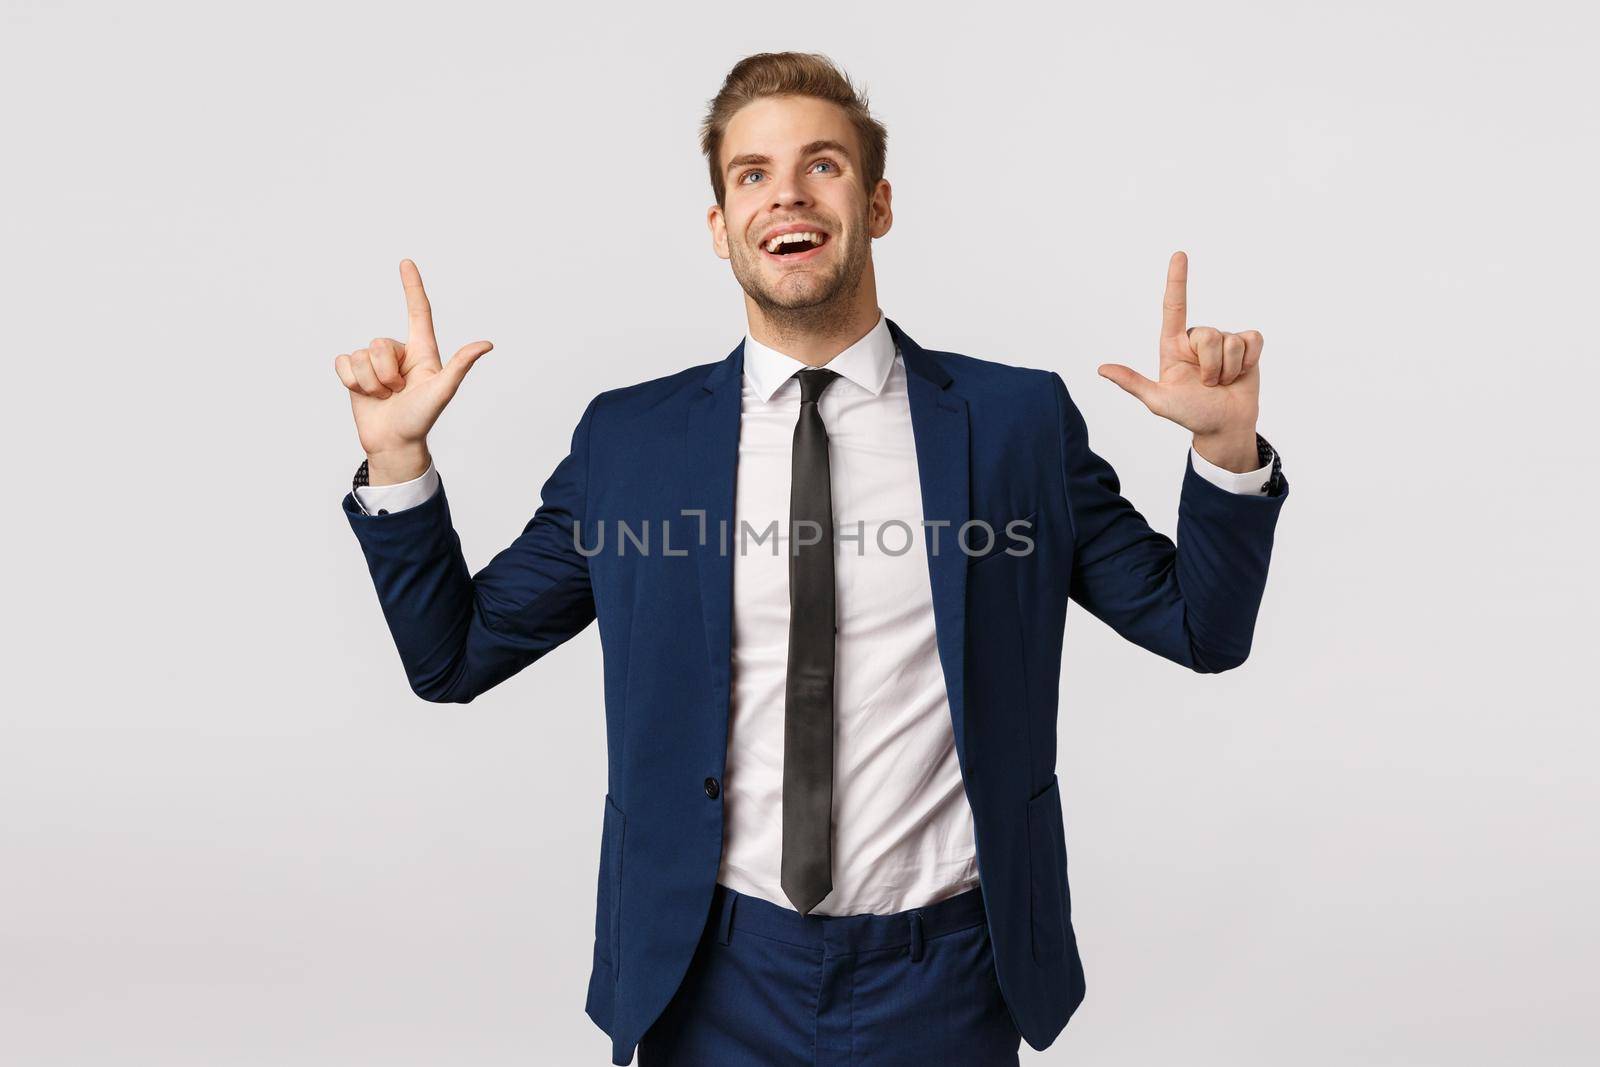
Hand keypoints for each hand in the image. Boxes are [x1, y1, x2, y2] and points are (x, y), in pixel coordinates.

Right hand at [333, 259, 492, 466]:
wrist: (393, 443)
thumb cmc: (421, 419)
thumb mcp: (442, 391)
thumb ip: (460, 365)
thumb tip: (487, 344)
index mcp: (421, 351)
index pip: (417, 311)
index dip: (412, 286)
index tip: (406, 263)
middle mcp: (397, 352)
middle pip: (379, 343)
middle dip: (386, 373)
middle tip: (398, 392)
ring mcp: (375, 362)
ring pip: (360, 356)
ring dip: (371, 382)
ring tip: (386, 397)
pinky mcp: (353, 373)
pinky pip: (342, 363)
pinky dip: (351, 382)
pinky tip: (365, 395)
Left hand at [1097, 251, 1262, 443]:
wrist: (1224, 427)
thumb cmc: (1191, 413)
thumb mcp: (1158, 401)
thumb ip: (1133, 382)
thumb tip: (1102, 369)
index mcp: (1174, 345)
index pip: (1174, 306)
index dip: (1177, 280)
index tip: (1179, 255)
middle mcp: (1198, 339)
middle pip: (1209, 335)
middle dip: (1211, 366)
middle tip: (1207, 384)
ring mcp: (1223, 341)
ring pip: (1232, 341)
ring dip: (1229, 369)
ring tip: (1222, 382)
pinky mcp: (1247, 346)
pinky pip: (1253, 340)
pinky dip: (1249, 361)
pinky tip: (1241, 373)